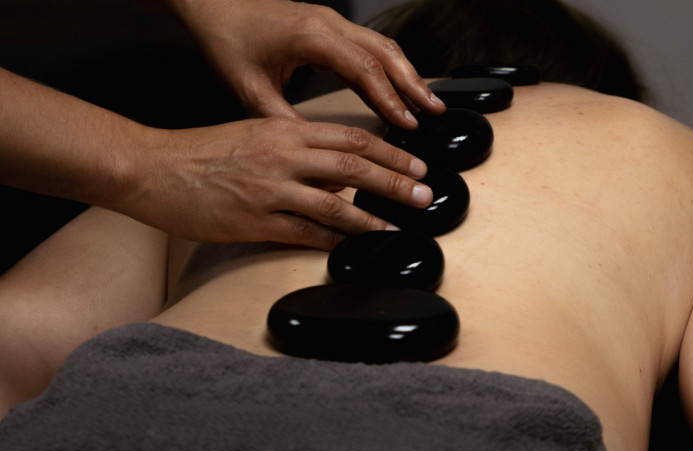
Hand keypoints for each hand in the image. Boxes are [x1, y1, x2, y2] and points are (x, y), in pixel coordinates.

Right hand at [121, 117, 432, 249]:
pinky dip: (336, 241)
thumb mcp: (255, 134)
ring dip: (374, 216)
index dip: (390, 151)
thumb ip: (298, 147)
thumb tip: (338, 167)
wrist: (154, 169)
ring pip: (336, 202)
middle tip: (424, 192)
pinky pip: (306, 233)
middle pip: (353, 166)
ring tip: (400, 225)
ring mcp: (270, 190)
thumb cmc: (201, 151)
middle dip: (396, 179)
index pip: (351, 138)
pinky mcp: (255, 221)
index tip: (415, 163)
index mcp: (283, 130)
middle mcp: (282, 156)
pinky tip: (355, 247)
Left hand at [161, 0, 444, 127]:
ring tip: (427, 101)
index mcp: (311, 37)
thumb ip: (284, 120)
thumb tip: (315, 151)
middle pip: (384, 52)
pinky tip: (398, 85)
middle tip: (434, 112)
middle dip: (412, 84)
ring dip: (406, 73)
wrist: (214, 7)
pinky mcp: (329, 25)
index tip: (406, 122)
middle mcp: (328, 23)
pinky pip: (369, 45)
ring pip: (382, 46)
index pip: (363, 68)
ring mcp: (331, 21)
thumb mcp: (250, 90)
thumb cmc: (228, 42)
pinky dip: (389, 66)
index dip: (388, 98)